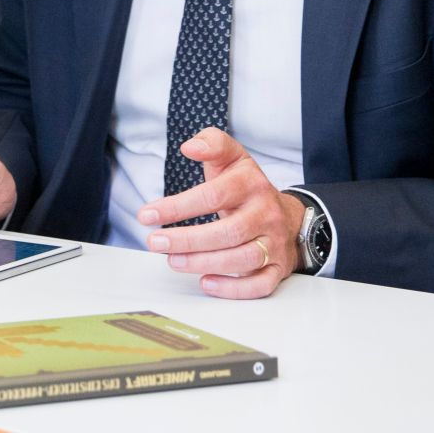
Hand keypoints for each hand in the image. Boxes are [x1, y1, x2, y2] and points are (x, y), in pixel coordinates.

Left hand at [138, 127, 302, 299]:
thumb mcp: (232, 157)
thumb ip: (212, 143)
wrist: (286, 214)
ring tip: (172, 261)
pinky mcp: (278, 268)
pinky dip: (234, 288)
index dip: (178, 206)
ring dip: (204, 262)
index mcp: (251, 184)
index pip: (213, 196)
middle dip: (187, 239)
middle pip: (228, 231)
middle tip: (155, 242)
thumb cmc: (246, 186)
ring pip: (243, 258)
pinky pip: (260, 284)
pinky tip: (205, 282)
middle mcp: (266, 214)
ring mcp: (274, 242)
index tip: (147, 215)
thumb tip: (190, 146)